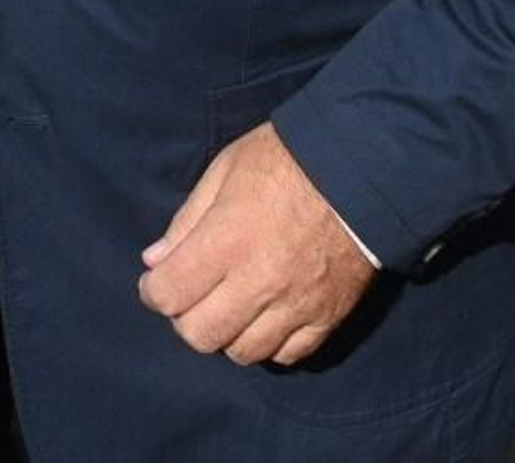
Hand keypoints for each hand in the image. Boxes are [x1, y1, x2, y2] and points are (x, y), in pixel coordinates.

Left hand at [138, 121, 376, 367]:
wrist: (361, 169)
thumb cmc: (285, 159)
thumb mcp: (225, 170)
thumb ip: (187, 220)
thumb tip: (155, 261)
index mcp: (227, 240)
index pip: (170, 294)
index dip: (153, 291)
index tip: (156, 281)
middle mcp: (258, 282)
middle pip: (201, 335)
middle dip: (185, 317)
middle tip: (192, 293)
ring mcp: (296, 306)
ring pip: (243, 352)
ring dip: (227, 333)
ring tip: (230, 305)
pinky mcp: (327, 318)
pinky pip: (288, 356)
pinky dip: (269, 344)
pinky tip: (265, 317)